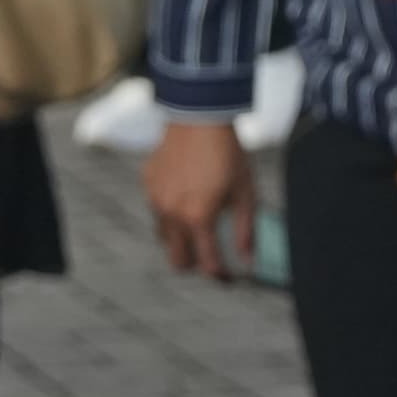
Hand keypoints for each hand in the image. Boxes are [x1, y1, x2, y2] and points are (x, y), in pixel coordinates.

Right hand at [146, 121, 257, 280]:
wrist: (199, 116)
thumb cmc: (228, 154)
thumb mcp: (246, 193)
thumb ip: (246, 232)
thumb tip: (248, 263)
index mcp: (199, 218)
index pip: (208, 263)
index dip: (221, 276)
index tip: (229, 280)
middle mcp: (172, 214)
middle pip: (178, 260)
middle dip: (195, 265)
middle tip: (210, 260)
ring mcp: (156, 199)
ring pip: (165, 238)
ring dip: (181, 241)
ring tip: (200, 229)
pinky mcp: (148, 184)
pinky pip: (157, 211)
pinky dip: (171, 215)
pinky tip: (186, 199)